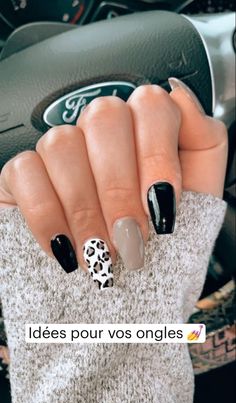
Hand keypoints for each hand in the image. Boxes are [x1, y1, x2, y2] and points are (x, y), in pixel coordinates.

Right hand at [0, 80, 227, 287]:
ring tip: (101, 254)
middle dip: (120, 187)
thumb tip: (180, 95)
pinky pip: (25, 171)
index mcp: (143, 130)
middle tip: (131, 238)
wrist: (126, 292)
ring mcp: (60, 150)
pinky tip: (67, 250)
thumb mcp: (199, 195)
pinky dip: (47, 217)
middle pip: (104, 118)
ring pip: (63, 144)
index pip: (151, 105)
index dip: (158, 155)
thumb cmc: (162, 244)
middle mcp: (100, 132)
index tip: (163, 208)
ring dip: (85, 209)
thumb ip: (204, 142)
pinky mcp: (23, 173)